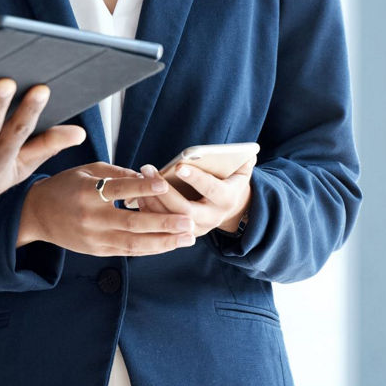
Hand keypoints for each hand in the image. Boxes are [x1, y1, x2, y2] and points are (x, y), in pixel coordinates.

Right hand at [16, 164, 197, 255]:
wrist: (37, 214)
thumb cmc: (64, 187)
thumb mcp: (86, 170)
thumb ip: (116, 172)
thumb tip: (146, 177)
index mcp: (87, 192)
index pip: (119, 189)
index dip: (142, 188)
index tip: (164, 186)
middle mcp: (91, 217)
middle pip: (132, 222)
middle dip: (163, 223)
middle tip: (188, 221)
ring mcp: (94, 237)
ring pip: (134, 243)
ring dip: (163, 242)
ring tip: (187, 238)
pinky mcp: (97, 250)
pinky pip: (127, 251)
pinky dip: (149, 249)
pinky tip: (168, 244)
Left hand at [136, 159, 254, 235]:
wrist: (230, 210)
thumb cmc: (230, 183)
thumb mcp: (241, 172)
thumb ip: (244, 160)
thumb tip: (248, 151)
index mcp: (226, 200)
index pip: (211, 189)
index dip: (196, 178)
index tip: (179, 166)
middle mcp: (211, 218)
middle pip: (184, 209)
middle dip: (164, 190)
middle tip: (147, 169)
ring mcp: (195, 229)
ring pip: (169, 220)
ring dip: (152, 200)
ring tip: (139, 178)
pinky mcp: (181, 234)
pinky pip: (161, 227)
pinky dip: (148, 211)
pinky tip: (137, 194)